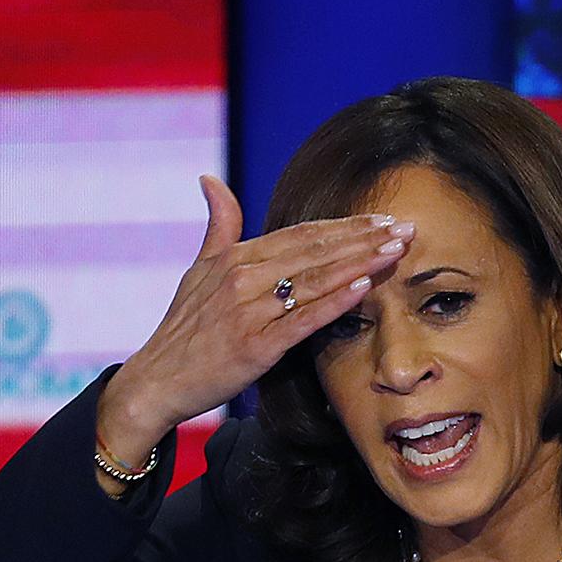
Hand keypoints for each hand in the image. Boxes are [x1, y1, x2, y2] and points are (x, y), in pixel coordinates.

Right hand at [98, 174, 414, 458]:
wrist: (156, 381)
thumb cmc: (182, 329)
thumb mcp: (198, 270)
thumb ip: (217, 226)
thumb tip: (210, 180)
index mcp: (236, 257)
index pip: (301, 234)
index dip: (344, 225)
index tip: (381, 219)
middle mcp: (243, 277)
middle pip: (315, 251)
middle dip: (364, 239)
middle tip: (406, 229)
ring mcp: (249, 311)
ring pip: (315, 280)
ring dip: (360, 263)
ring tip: (396, 251)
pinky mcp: (255, 346)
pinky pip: (303, 319)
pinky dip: (334, 301)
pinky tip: (364, 286)